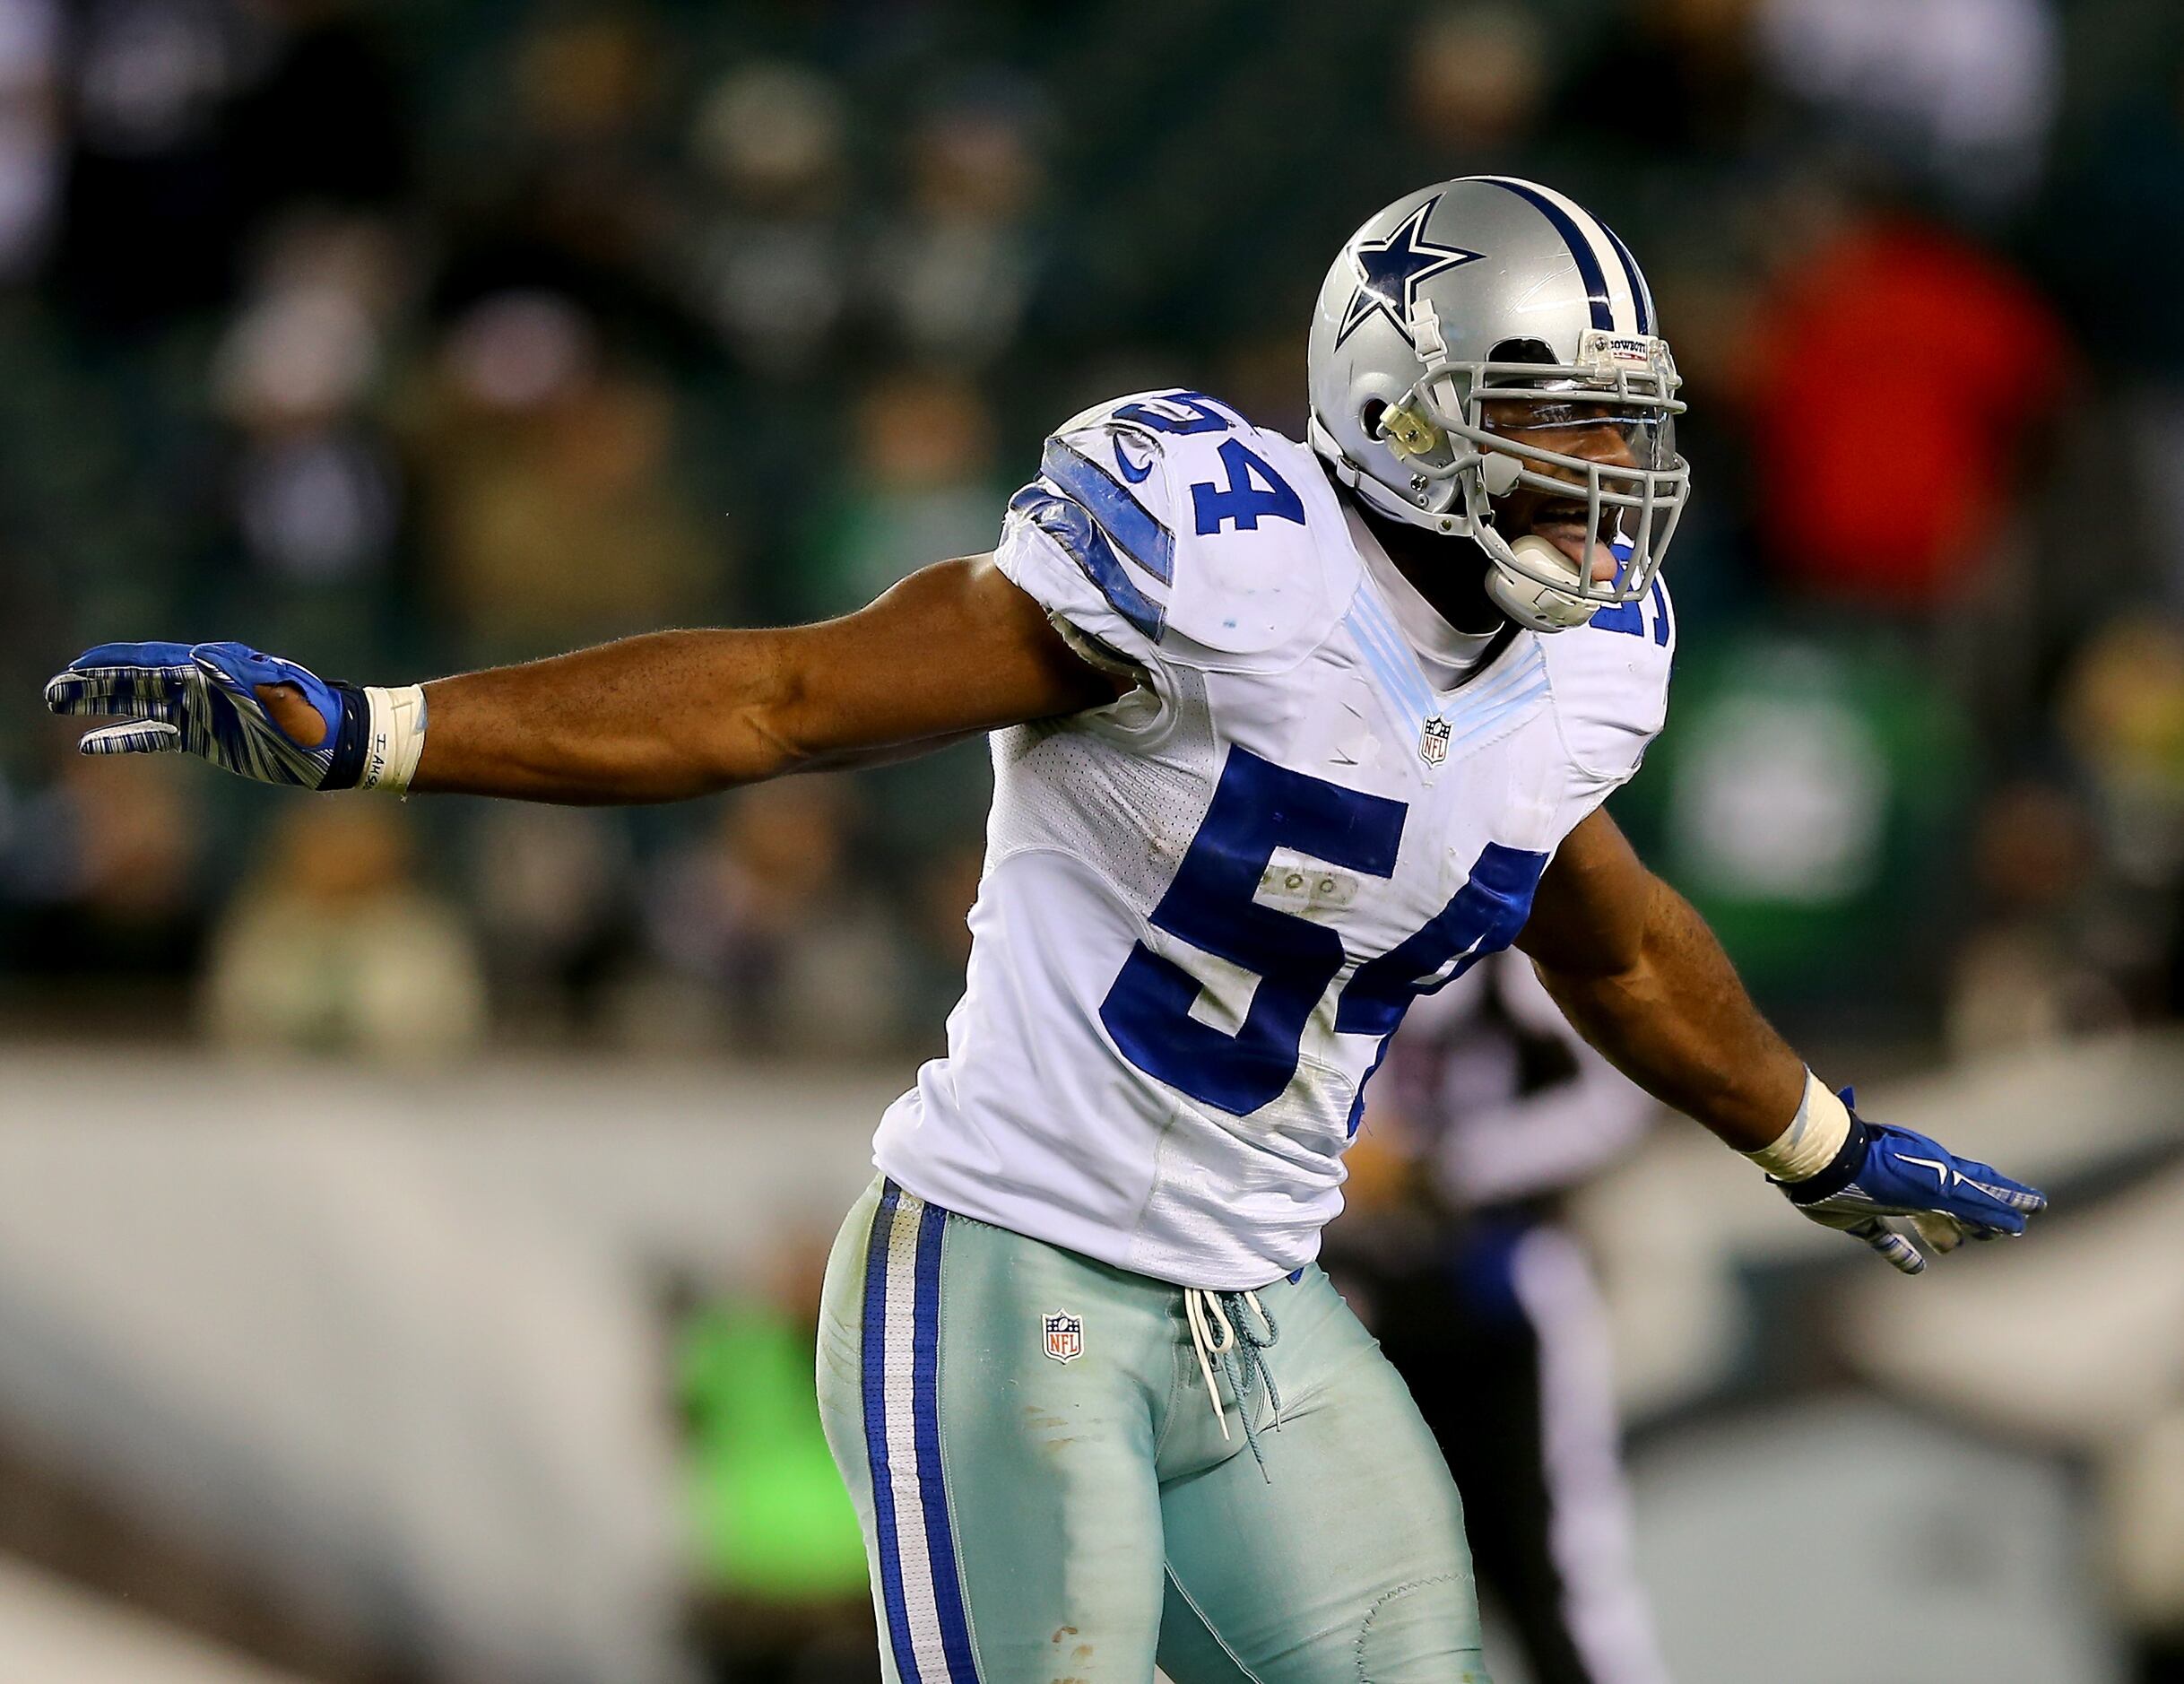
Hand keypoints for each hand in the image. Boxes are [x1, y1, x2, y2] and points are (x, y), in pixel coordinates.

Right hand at [45, 641, 360, 788]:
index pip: (154, 661)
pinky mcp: (205, 737)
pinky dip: (125, 736)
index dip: (116, 663)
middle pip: (137, 681)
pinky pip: (156, 735)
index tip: (80, 665)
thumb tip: (199, 657)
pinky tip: (93, 743)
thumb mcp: (279, 692)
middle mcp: (201, 685)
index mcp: (215, 668)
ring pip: (138, 705)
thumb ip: (239, 675)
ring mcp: (201, 711)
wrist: (338, 743)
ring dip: (99, 705)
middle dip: (95, 684)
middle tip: (53, 689)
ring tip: (58, 704)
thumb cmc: (313, 715)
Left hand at [1779, 1090, 2046, 1274]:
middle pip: (1955, 1203)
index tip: (2038, 1206)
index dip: (2011, 1197)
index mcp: (1939, 1169)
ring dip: (1940, 1231)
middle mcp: (1916, 1183)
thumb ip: (1976, 1204)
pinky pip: (1884, 1238)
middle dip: (1978, 1216)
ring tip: (1953, 1246)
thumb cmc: (1882, 1170)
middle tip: (2000, 1234)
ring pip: (1923, 1218)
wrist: (1822, 1165)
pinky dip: (1900, 1252)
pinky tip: (1914, 1267)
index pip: (1984, 1184)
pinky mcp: (1859, 1217)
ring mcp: (1887, 1198)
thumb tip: (2017, 1224)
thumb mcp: (1937, 1187)